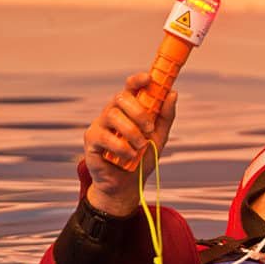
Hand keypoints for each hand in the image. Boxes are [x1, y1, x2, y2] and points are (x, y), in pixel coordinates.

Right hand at [83, 72, 177, 214]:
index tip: (149, 78)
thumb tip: (173, 93)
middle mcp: (112, 113)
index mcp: (128, 109)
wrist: (128, 186)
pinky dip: (122, 147)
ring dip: (132, 131)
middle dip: (138, 111)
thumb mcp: (159, 137)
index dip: (138, 80)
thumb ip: (165, 116)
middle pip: (120, 97)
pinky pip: (105, 136)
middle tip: (149, 128)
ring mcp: (100, 125)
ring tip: (140, 146)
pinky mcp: (91, 140)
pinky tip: (129, 156)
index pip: (130, 87)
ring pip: (113, 115)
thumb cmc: (142, 159)